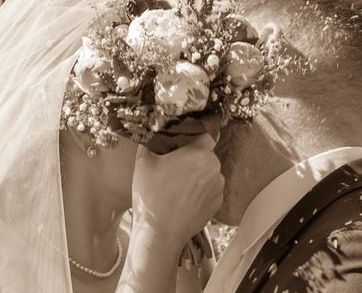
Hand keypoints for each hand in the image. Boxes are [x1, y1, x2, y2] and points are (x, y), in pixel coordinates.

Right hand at [132, 133, 223, 248]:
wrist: (160, 233)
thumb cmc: (151, 196)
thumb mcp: (143, 161)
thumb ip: (151, 140)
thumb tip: (153, 128)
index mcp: (199, 153)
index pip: (207, 133)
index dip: (197, 134)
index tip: (185, 140)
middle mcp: (214, 168)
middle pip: (207, 153)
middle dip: (194, 156)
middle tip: (175, 165)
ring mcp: (218, 187)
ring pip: (210, 171)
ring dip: (198, 173)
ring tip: (178, 185)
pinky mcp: (218, 203)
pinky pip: (211, 188)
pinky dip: (201, 190)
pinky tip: (184, 197)